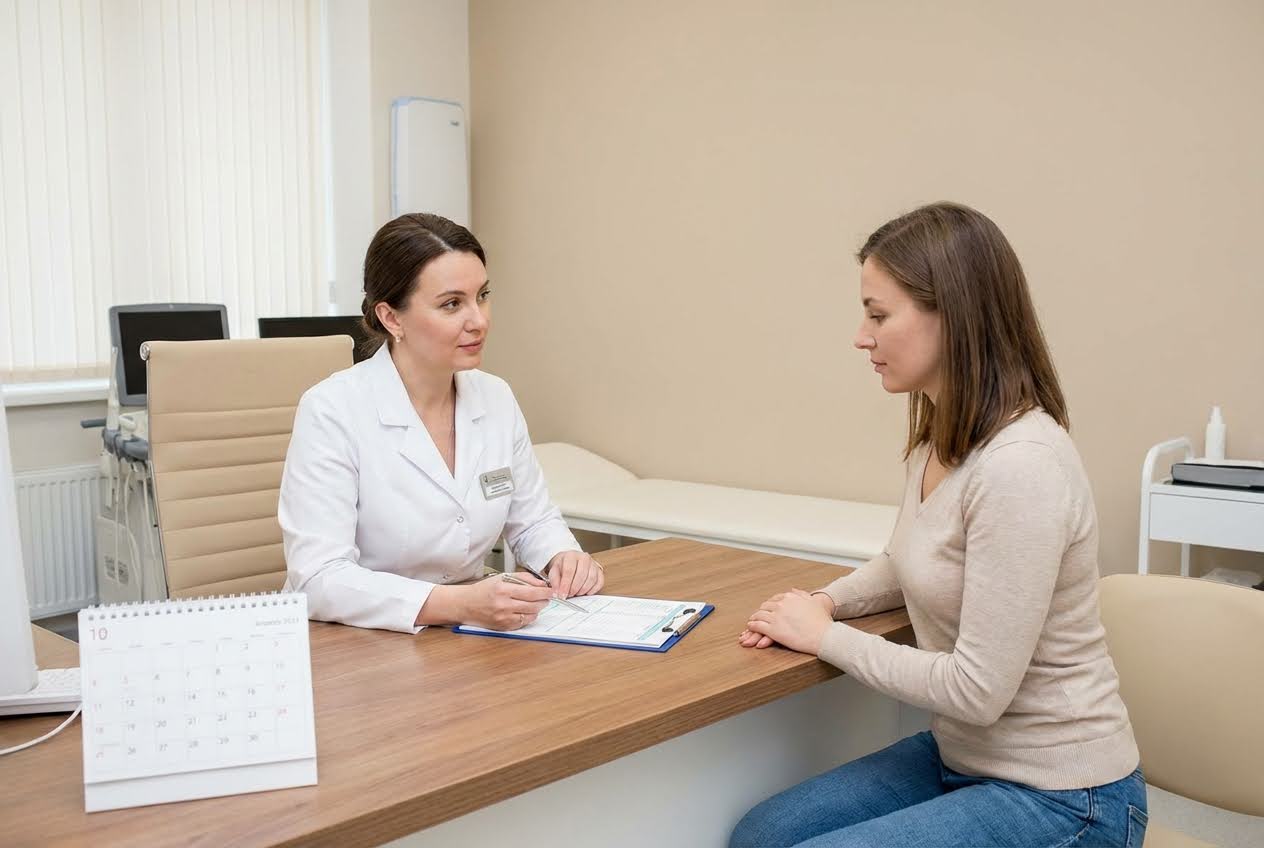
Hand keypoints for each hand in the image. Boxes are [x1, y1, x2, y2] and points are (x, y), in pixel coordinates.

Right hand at [420, 574, 551, 630]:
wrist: (465, 605)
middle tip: (547, 597)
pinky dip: (528, 617)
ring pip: (530, 615)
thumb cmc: (483, 590)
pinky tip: (526, 611)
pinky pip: (523, 623)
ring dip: (537, 609)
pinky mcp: (503, 627)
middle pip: (533, 604)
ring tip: (537, 603)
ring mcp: (503, 618)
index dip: (545, 592)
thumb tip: (542, 583)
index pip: (531, 592)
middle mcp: (503, 605)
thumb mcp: (502, 578)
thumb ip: (523, 578)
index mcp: (503, 590)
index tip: (551, 590)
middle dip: (544, 600)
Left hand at [545, 550, 604, 597]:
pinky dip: (592, 590)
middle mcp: (584, 557)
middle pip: (581, 575)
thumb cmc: (562, 567)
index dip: (565, 584)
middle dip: (574, 588)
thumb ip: (554, 581)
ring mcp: (593, 564)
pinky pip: (599, 582)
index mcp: (571, 555)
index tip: (562, 595)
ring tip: (575, 593)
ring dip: (582, 590)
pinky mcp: (599, 571)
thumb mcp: (554, 571)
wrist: (570, 562)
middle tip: (569, 595)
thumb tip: (556, 593)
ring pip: (591, 579)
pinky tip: (585, 592)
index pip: (569, 570)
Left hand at [740, 589, 832, 654]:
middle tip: (758, 616)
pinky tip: (751, 627)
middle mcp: (781, 604)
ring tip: (751, 622)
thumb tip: (793, 590)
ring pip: (759, 615)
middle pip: (765, 606)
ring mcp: (776, 616)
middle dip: (761, 611)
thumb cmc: (822, 622)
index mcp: (791, 597)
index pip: (775, 599)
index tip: (768, 609)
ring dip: (754, 618)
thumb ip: (802, 595)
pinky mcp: (773, 629)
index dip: (770, 605)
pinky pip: (757, 626)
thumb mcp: (814, 602)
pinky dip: (752, 626)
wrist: (824, 636)